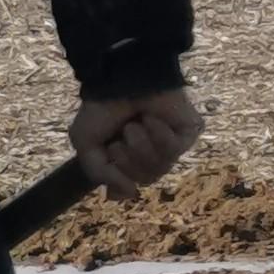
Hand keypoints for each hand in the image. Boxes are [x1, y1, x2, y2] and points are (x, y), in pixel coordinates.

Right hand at [70, 85, 206, 190]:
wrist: (118, 80)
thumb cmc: (101, 108)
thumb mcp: (86, 145)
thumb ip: (100, 174)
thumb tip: (131, 194)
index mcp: (130, 159)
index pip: (129, 187)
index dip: (118, 174)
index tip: (109, 149)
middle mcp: (153, 155)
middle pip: (146, 179)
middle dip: (128, 156)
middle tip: (123, 132)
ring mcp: (172, 145)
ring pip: (160, 166)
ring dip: (140, 143)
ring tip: (135, 123)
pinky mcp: (188, 133)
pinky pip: (172, 149)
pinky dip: (157, 132)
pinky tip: (151, 117)